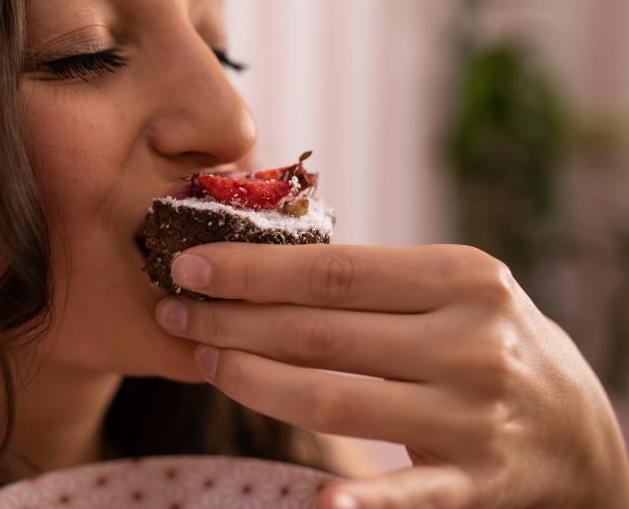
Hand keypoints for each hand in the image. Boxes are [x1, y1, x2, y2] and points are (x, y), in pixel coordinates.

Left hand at [154, 243, 628, 507]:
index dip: (253, 269)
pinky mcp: (476, 481)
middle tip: (172, 311)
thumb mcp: (450, 288)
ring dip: (252, 380)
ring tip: (200, 359)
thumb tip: (257, 264)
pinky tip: (317, 500)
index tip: (190, 264)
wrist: (576, 425)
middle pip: (321, 332)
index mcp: (461, 278)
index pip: (333, 271)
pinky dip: (363, 502)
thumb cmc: (487, 337)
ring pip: (334, 398)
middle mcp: (469, 342)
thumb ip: (370, 279)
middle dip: (233, 321)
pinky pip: (408, 493)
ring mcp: (472, 415)